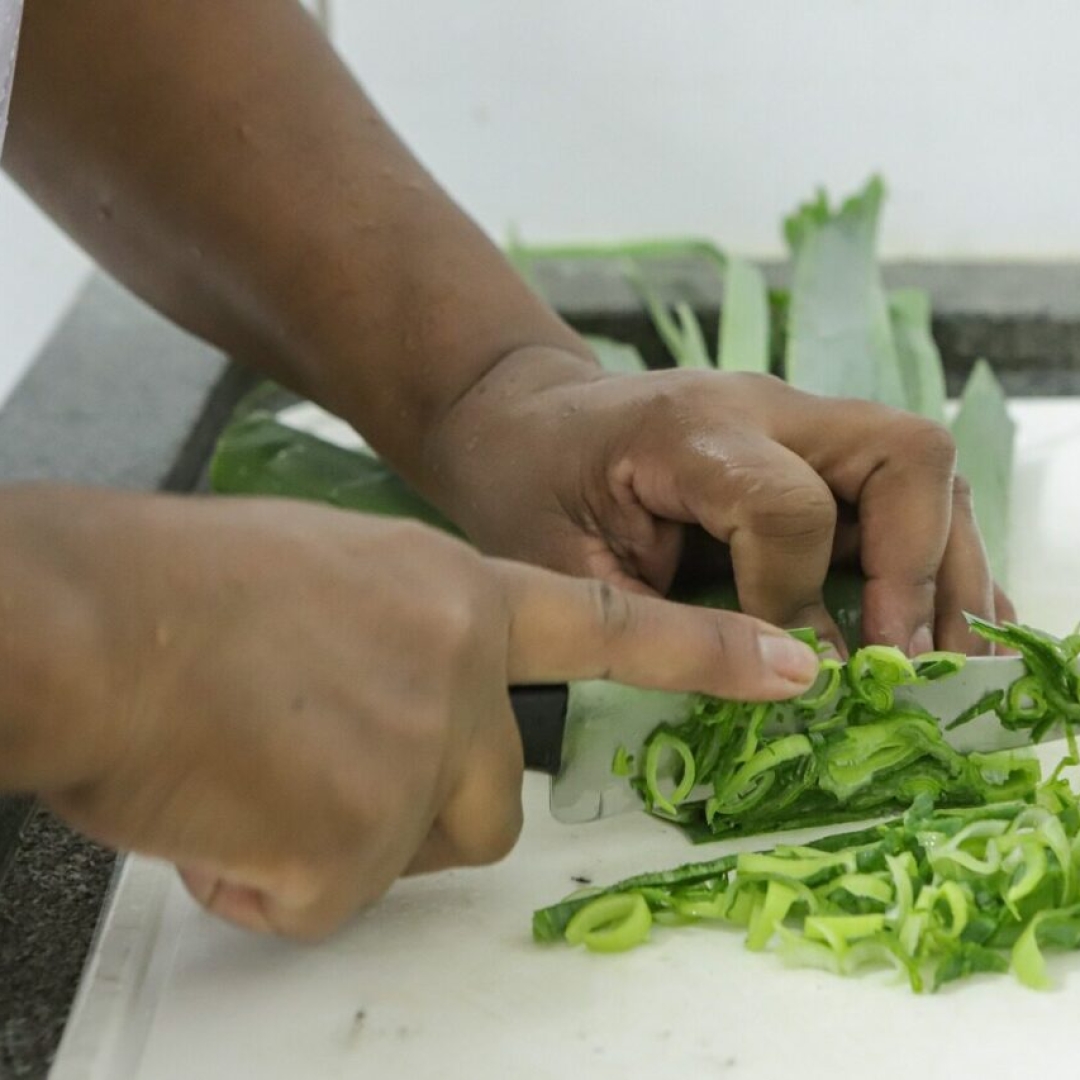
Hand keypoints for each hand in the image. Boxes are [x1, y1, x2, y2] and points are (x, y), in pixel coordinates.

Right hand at [4, 487, 817, 938]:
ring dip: (337, 836)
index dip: (706, 652)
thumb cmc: (179, 590)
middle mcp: (459, 669)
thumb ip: (389, 637)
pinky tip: (214, 804)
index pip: (609, 625)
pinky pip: (323, 892)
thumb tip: (378, 711)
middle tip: (308, 762)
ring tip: (247, 770)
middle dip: (412, 805)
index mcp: (451, 593)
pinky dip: (266, 873)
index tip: (795, 672)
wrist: (90, 621)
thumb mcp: (323, 579)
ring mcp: (420, 753)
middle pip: (490, 798)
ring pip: (413, 847)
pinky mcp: (361, 840)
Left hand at [431, 349, 1008, 654]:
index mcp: (691, 430)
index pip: (790, 507)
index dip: (797, 602)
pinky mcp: (805, 445)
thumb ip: (665, 623)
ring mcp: (793, 418)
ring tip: (948, 661)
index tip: (795, 672)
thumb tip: (795, 679)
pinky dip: (925, 554)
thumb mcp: (564, 568)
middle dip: (921, 570)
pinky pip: (894, 488)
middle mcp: (764, 406)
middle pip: (904, 458)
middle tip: (907, 665)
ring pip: (919, 469)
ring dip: (947, 567)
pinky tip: (938, 622)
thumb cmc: (526, 487)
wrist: (522, 417)